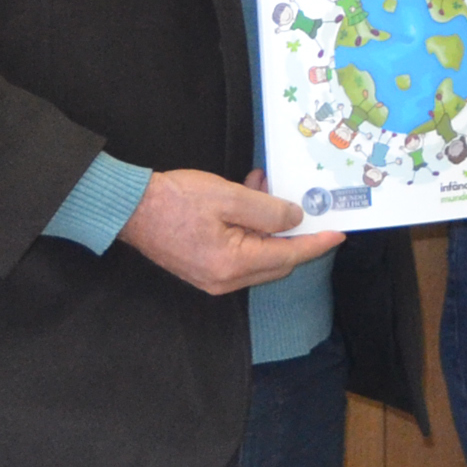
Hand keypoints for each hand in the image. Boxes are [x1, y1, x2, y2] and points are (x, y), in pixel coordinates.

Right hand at [113, 168, 341, 295]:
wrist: (127, 208)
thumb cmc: (175, 200)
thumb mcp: (230, 197)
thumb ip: (269, 211)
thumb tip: (296, 220)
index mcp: (233, 264)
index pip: (289, 256)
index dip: (317, 243)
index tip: (339, 233)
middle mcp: (225, 280)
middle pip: (277, 261)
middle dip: (293, 232)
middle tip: (303, 202)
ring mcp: (212, 278)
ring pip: (259, 255)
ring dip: (269, 225)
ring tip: (264, 186)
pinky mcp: (203, 269)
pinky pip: (240, 253)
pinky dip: (250, 229)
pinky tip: (247, 197)